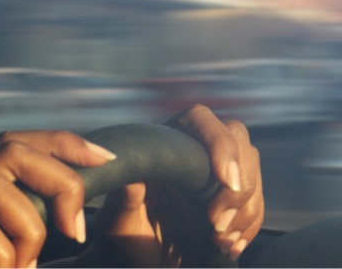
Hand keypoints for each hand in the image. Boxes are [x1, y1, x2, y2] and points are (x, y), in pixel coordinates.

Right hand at [0, 130, 115, 267]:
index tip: (105, 158)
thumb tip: (81, 226)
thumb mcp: (4, 266)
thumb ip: (28, 247)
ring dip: (26, 229)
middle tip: (75, 231)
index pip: (14, 145)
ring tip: (22, 268)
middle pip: (8, 148)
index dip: (62, 144)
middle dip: (58, 181)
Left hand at [79, 105, 263, 266]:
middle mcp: (193, 151)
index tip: (226, 180)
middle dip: (238, 187)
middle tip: (218, 224)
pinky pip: (256, 203)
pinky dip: (250, 226)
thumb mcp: (117, 223)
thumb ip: (123, 202)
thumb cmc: (122, 239)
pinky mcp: (231, 198)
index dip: (220, 144)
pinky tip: (232, 246)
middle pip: (238, 144)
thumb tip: (131, 179)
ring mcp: (215, 174)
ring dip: (245, 211)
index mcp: (163, 144)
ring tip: (220, 241)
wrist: (139, 260)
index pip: (199, 119)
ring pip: (252, 174)